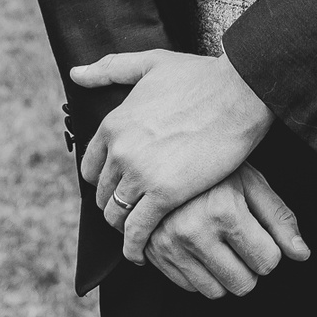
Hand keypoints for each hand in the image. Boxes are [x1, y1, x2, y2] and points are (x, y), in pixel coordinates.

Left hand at [71, 48, 274, 261]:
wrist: (239, 93)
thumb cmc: (201, 76)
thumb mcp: (151, 63)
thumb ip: (110, 69)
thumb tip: (76, 73)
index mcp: (114, 122)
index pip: (90, 167)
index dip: (103, 180)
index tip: (120, 186)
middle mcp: (119, 149)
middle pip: (102, 194)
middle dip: (115, 204)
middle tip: (134, 212)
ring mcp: (140, 173)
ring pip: (116, 216)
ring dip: (125, 228)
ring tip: (140, 233)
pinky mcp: (164, 194)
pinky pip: (137, 232)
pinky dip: (135, 248)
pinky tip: (142, 254)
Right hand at [144, 163, 309, 298]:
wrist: (164, 158)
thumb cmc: (216, 171)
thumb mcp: (252, 183)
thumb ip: (279, 219)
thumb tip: (302, 254)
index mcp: (224, 209)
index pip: (268, 262)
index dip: (269, 249)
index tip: (259, 232)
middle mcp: (194, 230)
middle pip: (243, 284)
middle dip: (249, 266)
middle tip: (240, 239)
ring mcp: (170, 244)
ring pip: (216, 292)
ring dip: (224, 273)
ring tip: (219, 241)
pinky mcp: (154, 254)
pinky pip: (190, 288)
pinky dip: (200, 273)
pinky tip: (199, 245)